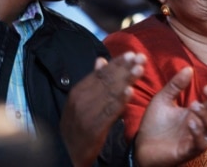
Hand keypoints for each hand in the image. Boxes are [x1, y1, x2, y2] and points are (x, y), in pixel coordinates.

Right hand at [60, 52, 145, 166]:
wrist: (65, 152)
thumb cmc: (77, 124)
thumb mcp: (80, 100)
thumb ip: (93, 81)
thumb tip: (101, 60)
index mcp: (78, 91)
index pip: (101, 73)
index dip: (117, 63)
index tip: (132, 54)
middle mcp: (81, 99)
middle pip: (107, 80)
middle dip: (126, 68)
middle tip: (141, 58)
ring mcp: (86, 113)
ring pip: (110, 93)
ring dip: (126, 80)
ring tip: (139, 70)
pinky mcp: (93, 127)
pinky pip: (109, 112)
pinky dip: (120, 101)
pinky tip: (130, 92)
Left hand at [135, 67, 206, 166]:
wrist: (141, 145)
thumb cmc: (154, 124)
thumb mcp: (163, 99)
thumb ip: (176, 85)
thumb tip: (188, 68)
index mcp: (199, 112)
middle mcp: (202, 125)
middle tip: (206, 89)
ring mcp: (197, 139)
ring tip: (193, 105)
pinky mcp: (189, 151)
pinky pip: (202, 144)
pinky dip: (199, 133)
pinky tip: (190, 122)